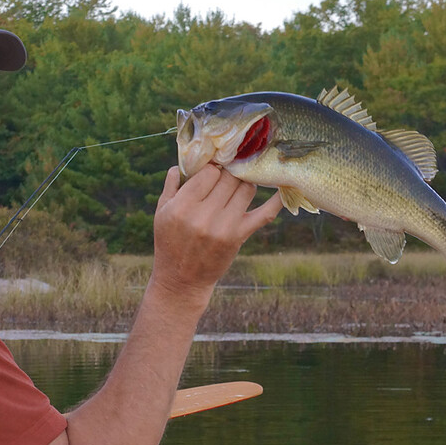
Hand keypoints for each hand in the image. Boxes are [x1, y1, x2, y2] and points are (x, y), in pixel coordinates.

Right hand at [151, 165, 280, 300]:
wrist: (182, 280)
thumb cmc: (169, 243)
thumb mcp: (161, 214)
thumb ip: (170, 187)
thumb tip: (181, 164)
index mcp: (182, 206)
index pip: (209, 172)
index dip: (212, 169)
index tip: (213, 171)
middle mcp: (204, 215)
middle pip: (229, 178)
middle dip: (229, 174)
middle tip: (229, 174)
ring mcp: (224, 226)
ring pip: (246, 189)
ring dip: (245, 183)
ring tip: (239, 184)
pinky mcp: (239, 237)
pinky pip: (264, 214)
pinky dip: (276, 200)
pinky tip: (285, 186)